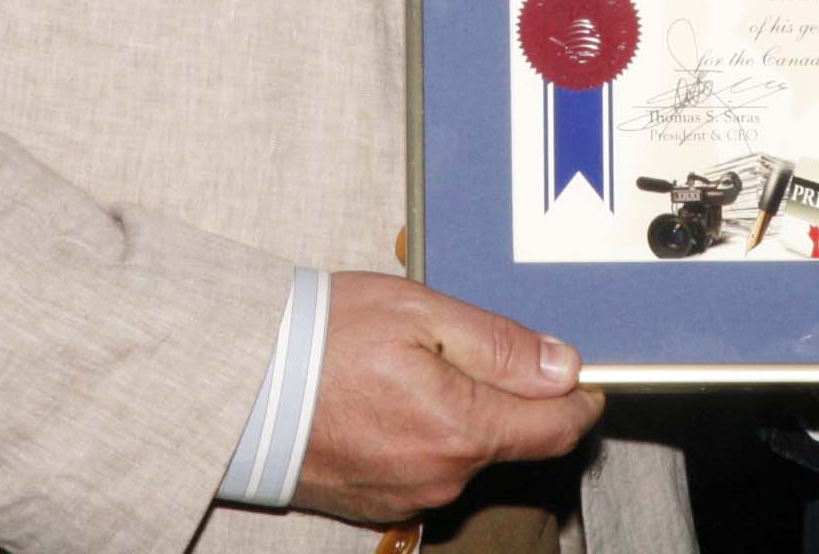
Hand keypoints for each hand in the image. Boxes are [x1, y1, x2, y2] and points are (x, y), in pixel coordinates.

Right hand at [292, 273, 604, 522]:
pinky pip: (427, 468)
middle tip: (470, 345)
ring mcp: (410, 496)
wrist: (239, 386)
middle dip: (508, 395)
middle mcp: (443, 476)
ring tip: (415, 364)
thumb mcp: (420, 313)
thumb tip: (563, 365)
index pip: (559, 428)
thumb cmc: (319, 340)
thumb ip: (499, 344)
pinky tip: (390, 397)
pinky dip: (424, 434)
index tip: (580, 372)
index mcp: (462, 428)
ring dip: (463, 413)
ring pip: (468, 453)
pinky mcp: (380, 504)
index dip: (580, 396)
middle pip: (513, 439)